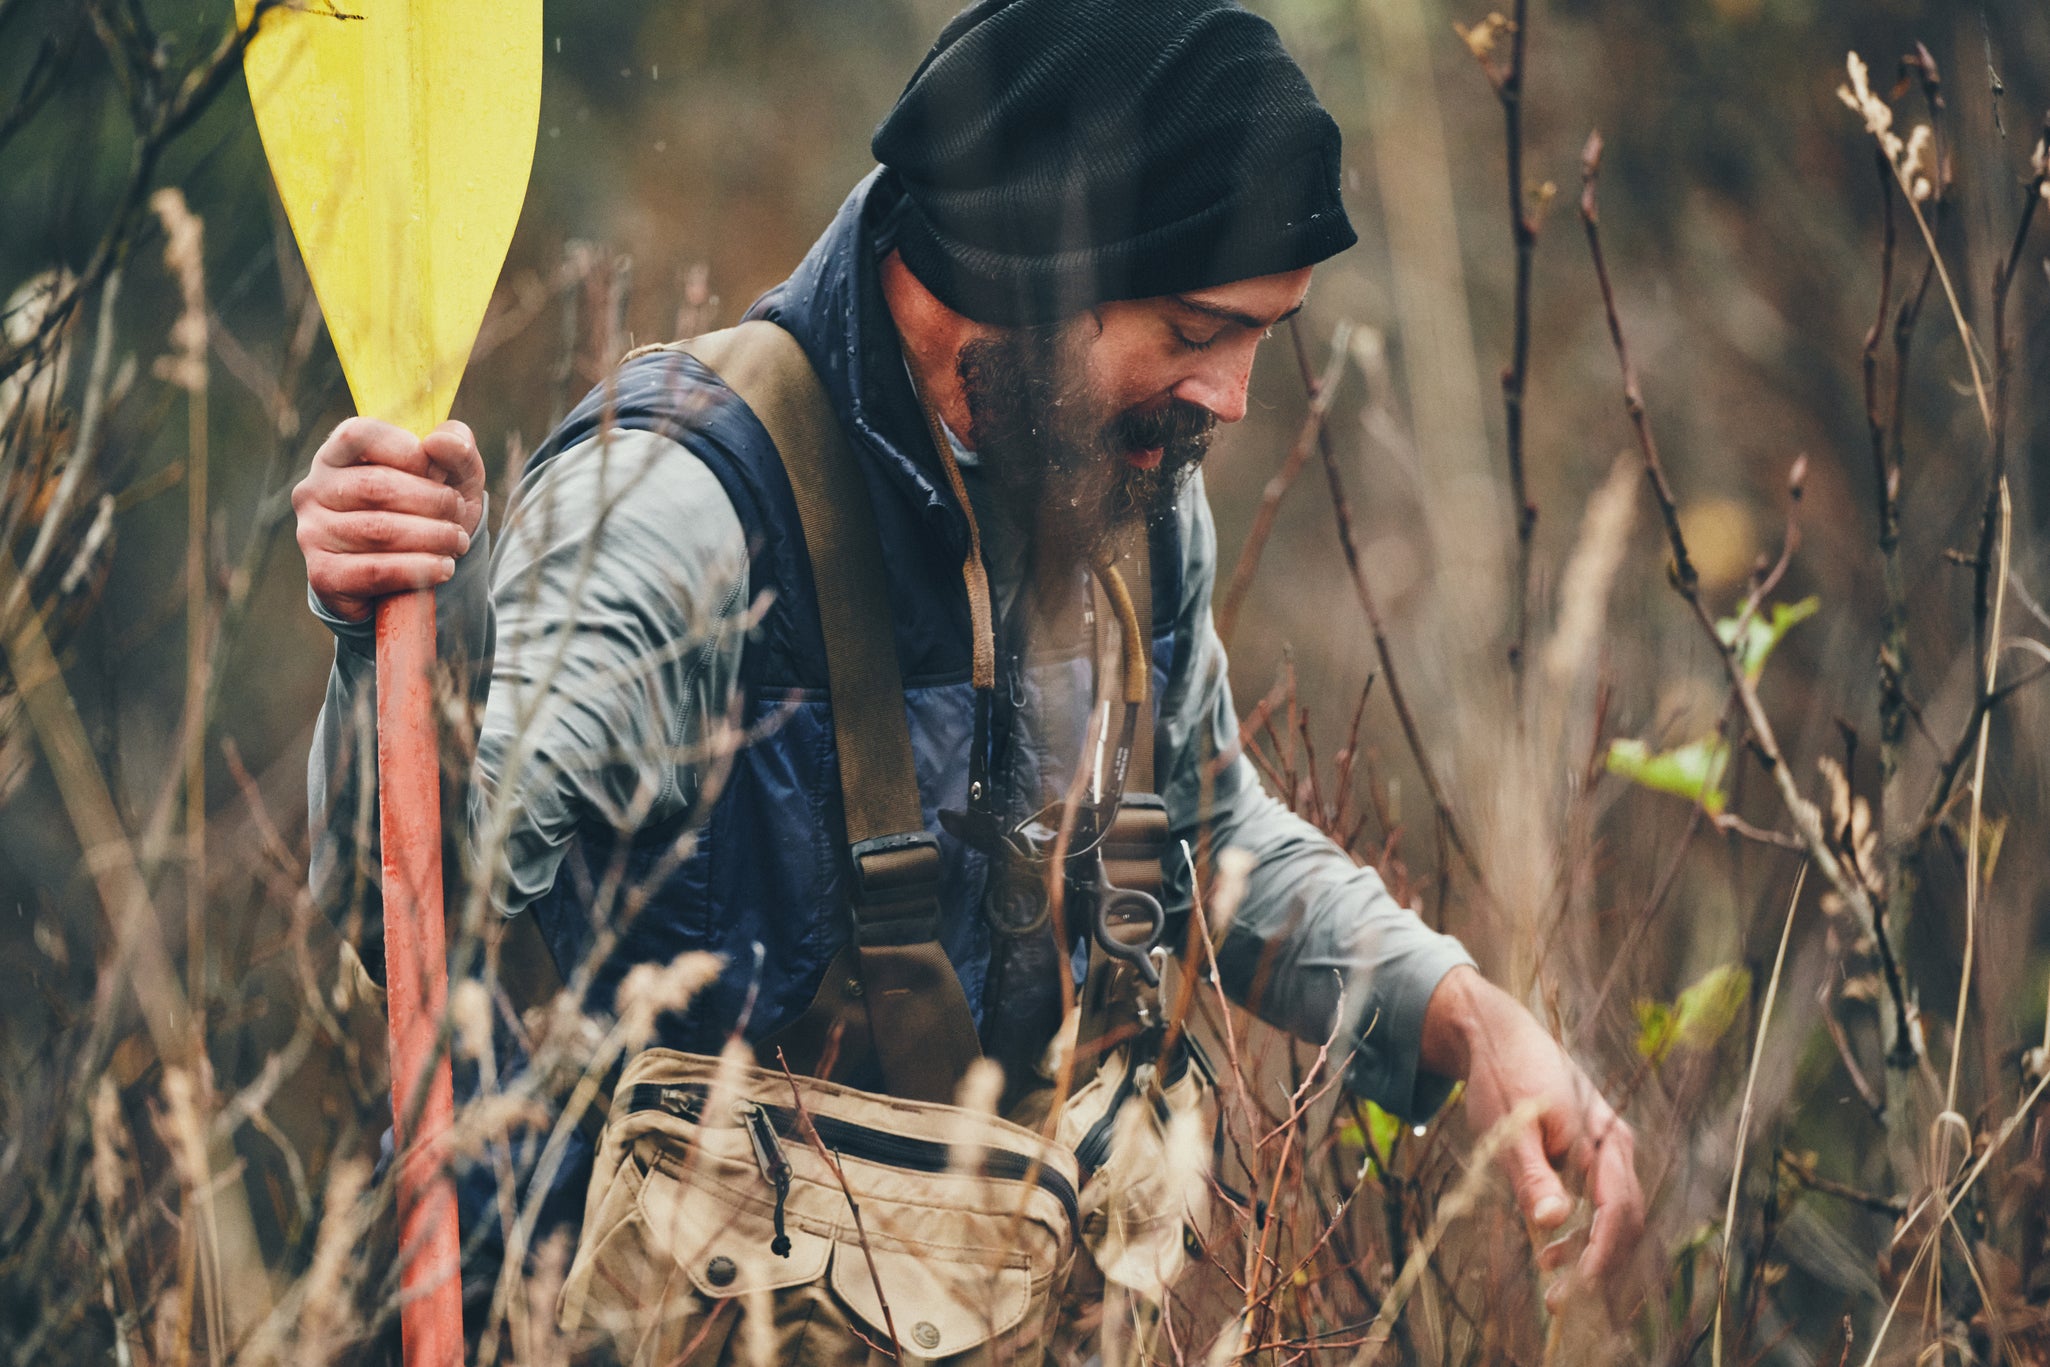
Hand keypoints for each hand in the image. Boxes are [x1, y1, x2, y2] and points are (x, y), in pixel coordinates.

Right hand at [293, 418, 484, 621]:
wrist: (415, 577)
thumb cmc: (430, 512)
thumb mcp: (453, 475)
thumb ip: (455, 448)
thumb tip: (439, 442)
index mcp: (336, 454)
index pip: (361, 435)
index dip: (410, 452)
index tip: (440, 474)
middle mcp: (314, 490)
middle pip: (375, 486)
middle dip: (432, 502)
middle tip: (458, 516)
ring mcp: (312, 534)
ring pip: (379, 530)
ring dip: (433, 537)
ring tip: (456, 542)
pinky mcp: (323, 576)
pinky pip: (375, 571)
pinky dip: (419, 570)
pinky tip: (442, 568)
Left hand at [1420, 966, 1642, 1316]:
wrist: (1502, 1036)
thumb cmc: (1502, 1080)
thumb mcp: (1507, 1130)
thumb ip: (1532, 1175)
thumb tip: (1553, 1221)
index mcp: (1602, 1138)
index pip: (1617, 1212)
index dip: (1600, 1257)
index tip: (1574, 1291)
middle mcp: (1617, 1144)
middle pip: (1625, 1219)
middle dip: (1597, 1266)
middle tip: (1557, 1301)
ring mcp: (1610, 1147)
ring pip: (1615, 1214)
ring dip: (1589, 1252)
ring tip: (1548, 1280)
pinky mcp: (1595, 1152)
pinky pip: (1603, 1201)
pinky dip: (1584, 1231)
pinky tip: (1550, 1245)